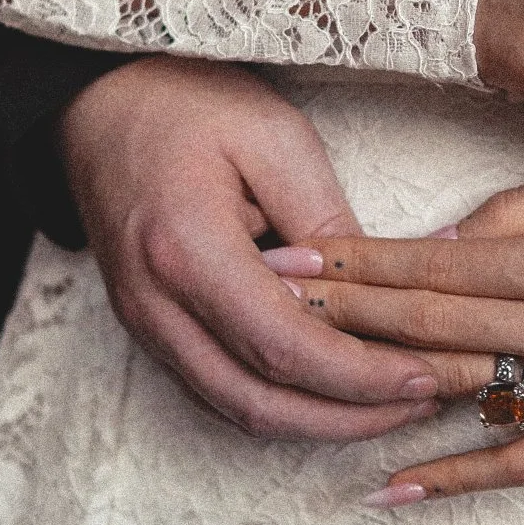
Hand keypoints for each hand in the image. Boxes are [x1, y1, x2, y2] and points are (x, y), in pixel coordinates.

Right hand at [59, 58, 443, 439]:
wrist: (98, 103)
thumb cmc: (184, 103)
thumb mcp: (273, 135)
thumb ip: (326, 217)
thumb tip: (387, 285)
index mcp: (185, 252)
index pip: (283, 348)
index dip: (360, 377)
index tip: (424, 379)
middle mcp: (156, 307)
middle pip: (260, 404)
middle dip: (350, 418)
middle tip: (425, 403)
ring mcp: (147, 326)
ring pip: (239, 410)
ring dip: (321, 421)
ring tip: (394, 405)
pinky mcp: (153, 330)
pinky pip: (221, 391)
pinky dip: (285, 404)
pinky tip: (337, 390)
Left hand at [263, 166, 523, 502]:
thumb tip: (440, 241)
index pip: (437, 265)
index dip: (358, 263)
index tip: (292, 259)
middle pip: (432, 326)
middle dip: (343, 314)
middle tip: (267, 305)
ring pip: (465, 390)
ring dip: (379, 383)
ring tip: (303, 376)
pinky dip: (457, 478)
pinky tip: (390, 487)